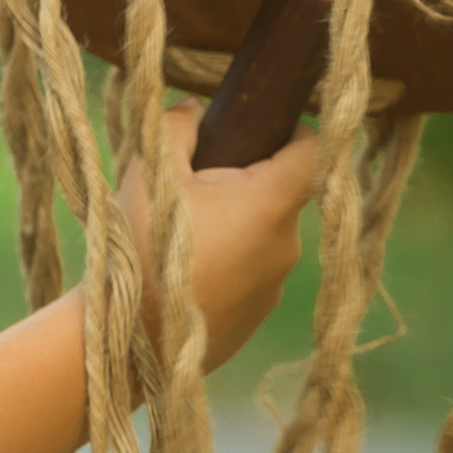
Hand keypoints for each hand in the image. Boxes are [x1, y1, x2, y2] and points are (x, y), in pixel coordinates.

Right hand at [119, 103, 316, 370]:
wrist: (135, 343)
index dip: (294, 129)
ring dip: (232, 222)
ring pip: (263, 232)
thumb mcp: (150, 173)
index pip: (316, 150)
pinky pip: (252, 269)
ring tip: (179, 234)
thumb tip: (195, 110)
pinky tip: (183, 270)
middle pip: (279, 193)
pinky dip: (227, 260)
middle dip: (242, 179)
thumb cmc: (144, 249)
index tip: (258, 127)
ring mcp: (276, 284)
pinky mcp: (260, 313)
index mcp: (269, 204)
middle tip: (190, 184)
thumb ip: (176, 127)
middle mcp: (287, 244)